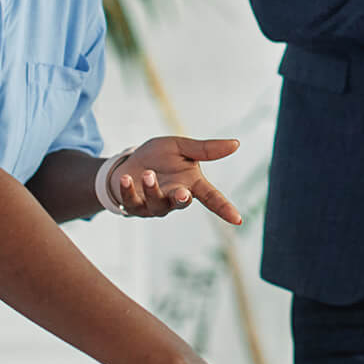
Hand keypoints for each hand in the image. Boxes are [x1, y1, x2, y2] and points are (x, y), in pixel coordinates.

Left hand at [108, 136, 243, 223]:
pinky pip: (132, 201)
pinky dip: (129, 190)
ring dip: (152, 189)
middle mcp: (175, 197)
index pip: (212, 197)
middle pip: (182, 203)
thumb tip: (236, 144)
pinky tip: (126, 178)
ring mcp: (155, 204)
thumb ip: (206, 149)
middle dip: (181, 199)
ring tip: (148, 174)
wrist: (130, 162)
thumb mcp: (181, 148)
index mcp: (191, 184)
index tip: (237, 219)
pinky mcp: (135, 205)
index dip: (224, 208)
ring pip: (157, 203)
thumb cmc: (159, 157)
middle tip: (183, 193)